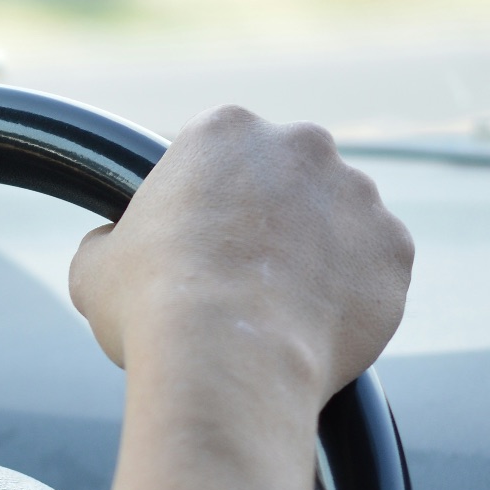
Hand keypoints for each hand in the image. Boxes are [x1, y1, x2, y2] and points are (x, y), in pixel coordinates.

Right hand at [69, 105, 412, 402]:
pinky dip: (355, 293)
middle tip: (243, 275)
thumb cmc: (153, 306)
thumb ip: (110, 242)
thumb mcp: (95, 266)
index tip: (200, 241)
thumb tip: (109, 249)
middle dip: (273, 217)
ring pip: (339, 220)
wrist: (227, 360)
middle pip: (289, 176)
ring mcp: (357, 194)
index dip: (208, 200)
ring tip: (282, 311)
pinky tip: (316, 327)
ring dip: (318, 253)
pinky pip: (375, 267)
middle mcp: (301, 144)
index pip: (221, 153)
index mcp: (225, 130)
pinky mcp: (394, 248)